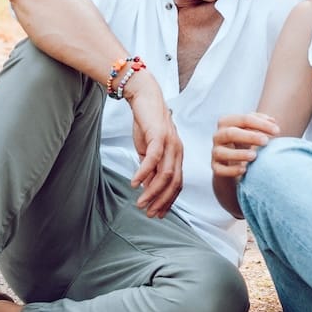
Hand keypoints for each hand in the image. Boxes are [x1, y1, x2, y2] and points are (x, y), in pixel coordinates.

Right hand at [125, 72, 183, 217]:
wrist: (144, 97)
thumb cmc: (147, 124)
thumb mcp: (148, 150)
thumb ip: (150, 168)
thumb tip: (147, 187)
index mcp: (177, 155)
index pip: (177, 184)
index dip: (168, 201)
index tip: (158, 214)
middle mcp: (177, 151)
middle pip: (174, 183)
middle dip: (162, 201)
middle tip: (149, 214)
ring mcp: (170, 143)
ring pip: (165, 174)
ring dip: (152, 192)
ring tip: (140, 203)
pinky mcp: (159, 136)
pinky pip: (153, 159)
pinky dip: (144, 173)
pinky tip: (134, 183)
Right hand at [211, 111, 280, 179]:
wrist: (234, 162)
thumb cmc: (245, 141)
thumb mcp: (252, 130)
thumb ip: (261, 123)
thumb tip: (272, 121)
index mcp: (228, 122)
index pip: (244, 119)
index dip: (261, 124)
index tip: (277, 131)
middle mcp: (218, 136)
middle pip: (231, 133)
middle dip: (249, 137)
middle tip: (266, 141)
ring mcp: (215, 152)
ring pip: (221, 152)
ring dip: (239, 154)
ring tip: (254, 156)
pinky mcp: (216, 167)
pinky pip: (220, 169)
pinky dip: (232, 170)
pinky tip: (244, 170)